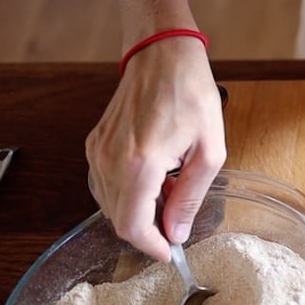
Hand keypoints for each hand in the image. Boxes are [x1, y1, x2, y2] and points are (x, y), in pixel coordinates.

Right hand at [86, 38, 225, 260]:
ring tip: (169, 191)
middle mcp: (110, 160)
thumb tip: (178, 231)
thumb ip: (190, 196)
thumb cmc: (190, 93)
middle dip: (147, 229)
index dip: (151, 246)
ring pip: (109, 203)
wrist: (162, 53)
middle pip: (118, 219)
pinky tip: (154, 176)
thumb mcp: (209, 150)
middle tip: (176, 221)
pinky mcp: (95, 143)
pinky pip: (104, 183)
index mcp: (140, 164)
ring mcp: (98, 151)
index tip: (169, 251)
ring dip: (137, 210)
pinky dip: (127, 191)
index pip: (132, 226)